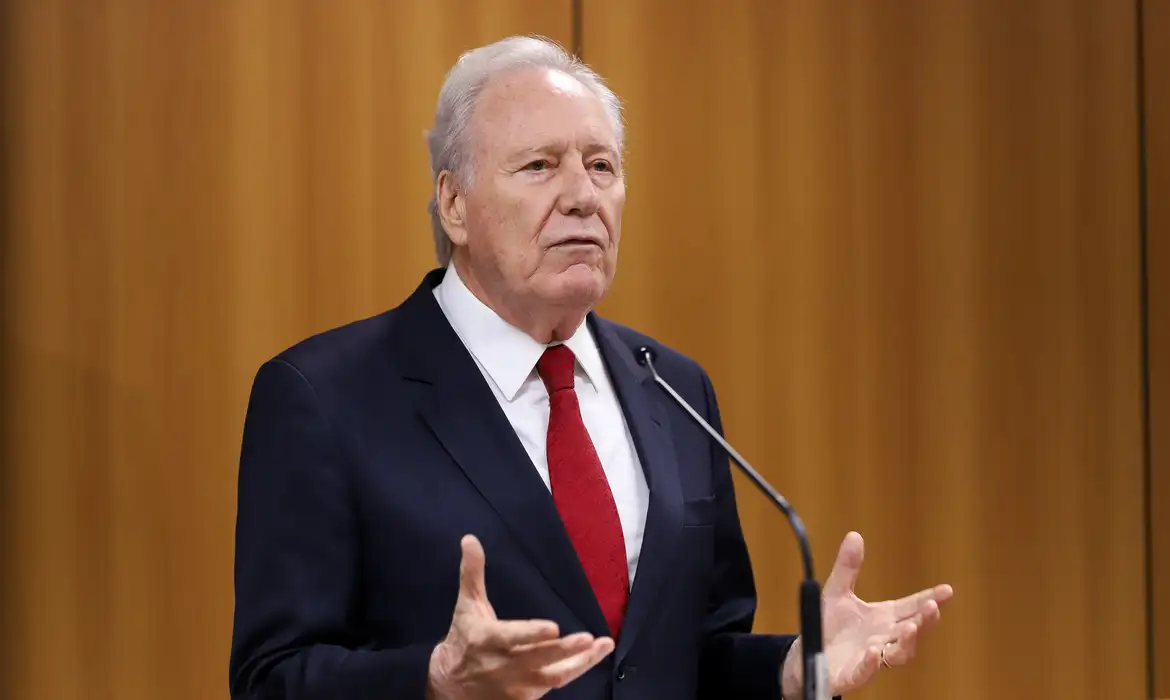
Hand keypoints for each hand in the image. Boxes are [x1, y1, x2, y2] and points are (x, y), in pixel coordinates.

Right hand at [427, 535, 613, 699]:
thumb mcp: (466, 606)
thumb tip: (470, 539)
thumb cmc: (464, 639)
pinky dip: (576, 671)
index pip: (512, 637)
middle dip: (565, 651)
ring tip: (602, 646)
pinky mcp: (526, 698)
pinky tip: (594, 657)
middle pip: (539, 660)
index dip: (531, 634)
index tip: (553, 628)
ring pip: (553, 677)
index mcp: (488, 639)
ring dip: (581, 663)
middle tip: (588, 639)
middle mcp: (504, 665)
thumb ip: (472, 573)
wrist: (449, 687)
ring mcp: (517, 685)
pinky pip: (555, 687)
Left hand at [781, 532, 953, 697]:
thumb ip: (848, 567)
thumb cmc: (830, 626)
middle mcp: (883, 638)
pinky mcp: (852, 674)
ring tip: (910, 627)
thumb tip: (854, 535)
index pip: (912, 607)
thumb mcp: (837, 592)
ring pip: (898, 655)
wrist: (809, 653)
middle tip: (933, 607)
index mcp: (884, 618)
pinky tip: (874, 652)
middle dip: (925, 620)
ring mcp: (871, 658)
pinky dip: (871, 664)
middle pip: (912, 631)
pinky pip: (865, 672)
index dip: (930, 599)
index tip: (947, 590)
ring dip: (907, 642)